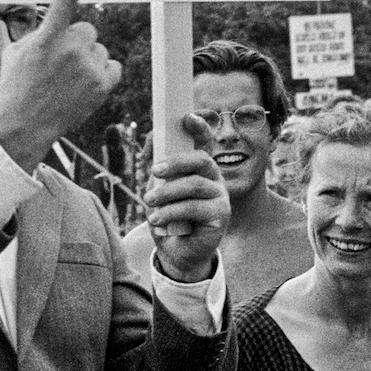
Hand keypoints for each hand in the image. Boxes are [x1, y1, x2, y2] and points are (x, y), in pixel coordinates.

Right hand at [0, 0, 122, 172]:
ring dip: (87, 60)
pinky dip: (101, 74)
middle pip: (86, 30)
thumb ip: (37, 33)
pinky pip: (112, 66)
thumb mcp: (16, 52)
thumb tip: (52, 23)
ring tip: (66, 82)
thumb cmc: (16, 87)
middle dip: (76, 42)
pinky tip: (83, 87)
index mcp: (46, 37)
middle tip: (58, 64)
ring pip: (98, 49)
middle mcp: (70, 48)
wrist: (23, 127)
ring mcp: (89, 67)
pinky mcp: (103, 84)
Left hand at [146, 114, 227, 281]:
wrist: (177, 252)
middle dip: (177, 161)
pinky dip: (171, 212)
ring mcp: (221, 197)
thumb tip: (152, 138)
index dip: (200, 128)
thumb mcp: (159, 189)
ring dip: (168, 192)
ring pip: (195, 185)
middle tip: (155, 170)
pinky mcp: (221, 216)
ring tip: (149, 201)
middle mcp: (215, 179)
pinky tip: (157, 219)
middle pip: (201, 160)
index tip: (187, 117)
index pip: (205, 142)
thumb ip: (158, 167)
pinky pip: (195, 208)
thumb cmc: (168, 217)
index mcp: (201, 169)